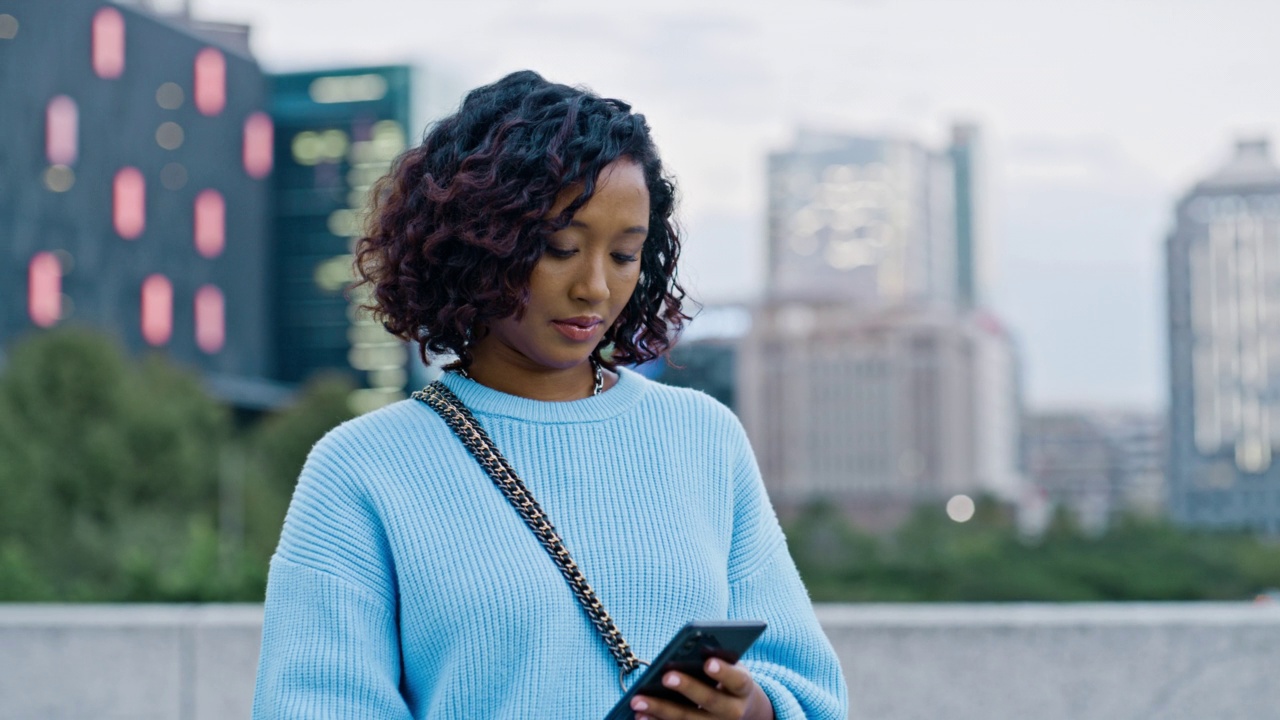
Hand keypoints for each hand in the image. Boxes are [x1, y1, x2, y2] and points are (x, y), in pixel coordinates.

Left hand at [629, 658, 774, 719]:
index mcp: (743, 689)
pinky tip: (640, 715)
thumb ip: (716, 659)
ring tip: (638, 700)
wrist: (740, 710)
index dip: (723, 672)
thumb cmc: (727, 680)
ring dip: (661, 710)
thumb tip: (688, 649)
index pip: (736, 680)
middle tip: (666, 677)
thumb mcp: (730, 667)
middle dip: (687, 688)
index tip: (708, 662)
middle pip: (709, 700)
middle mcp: (733, 711)